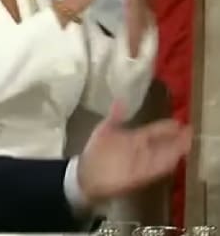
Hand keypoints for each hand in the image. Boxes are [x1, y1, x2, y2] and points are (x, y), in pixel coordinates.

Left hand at [76, 102, 191, 203]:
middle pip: (163, 143)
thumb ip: (115, 117)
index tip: (179, 122)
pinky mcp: (142, 176)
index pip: (155, 131)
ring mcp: (143, 163)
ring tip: (187, 142)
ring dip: (175, 150)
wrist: (86, 174)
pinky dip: (166, 164)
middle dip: (176, 138)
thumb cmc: (96, 152)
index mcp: (135, 138)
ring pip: (164, 155)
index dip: (167, 127)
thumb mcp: (104, 131)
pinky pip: (157, 170)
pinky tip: (175, 158)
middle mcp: (142, 150)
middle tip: (189, 131)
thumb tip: (120, 100)